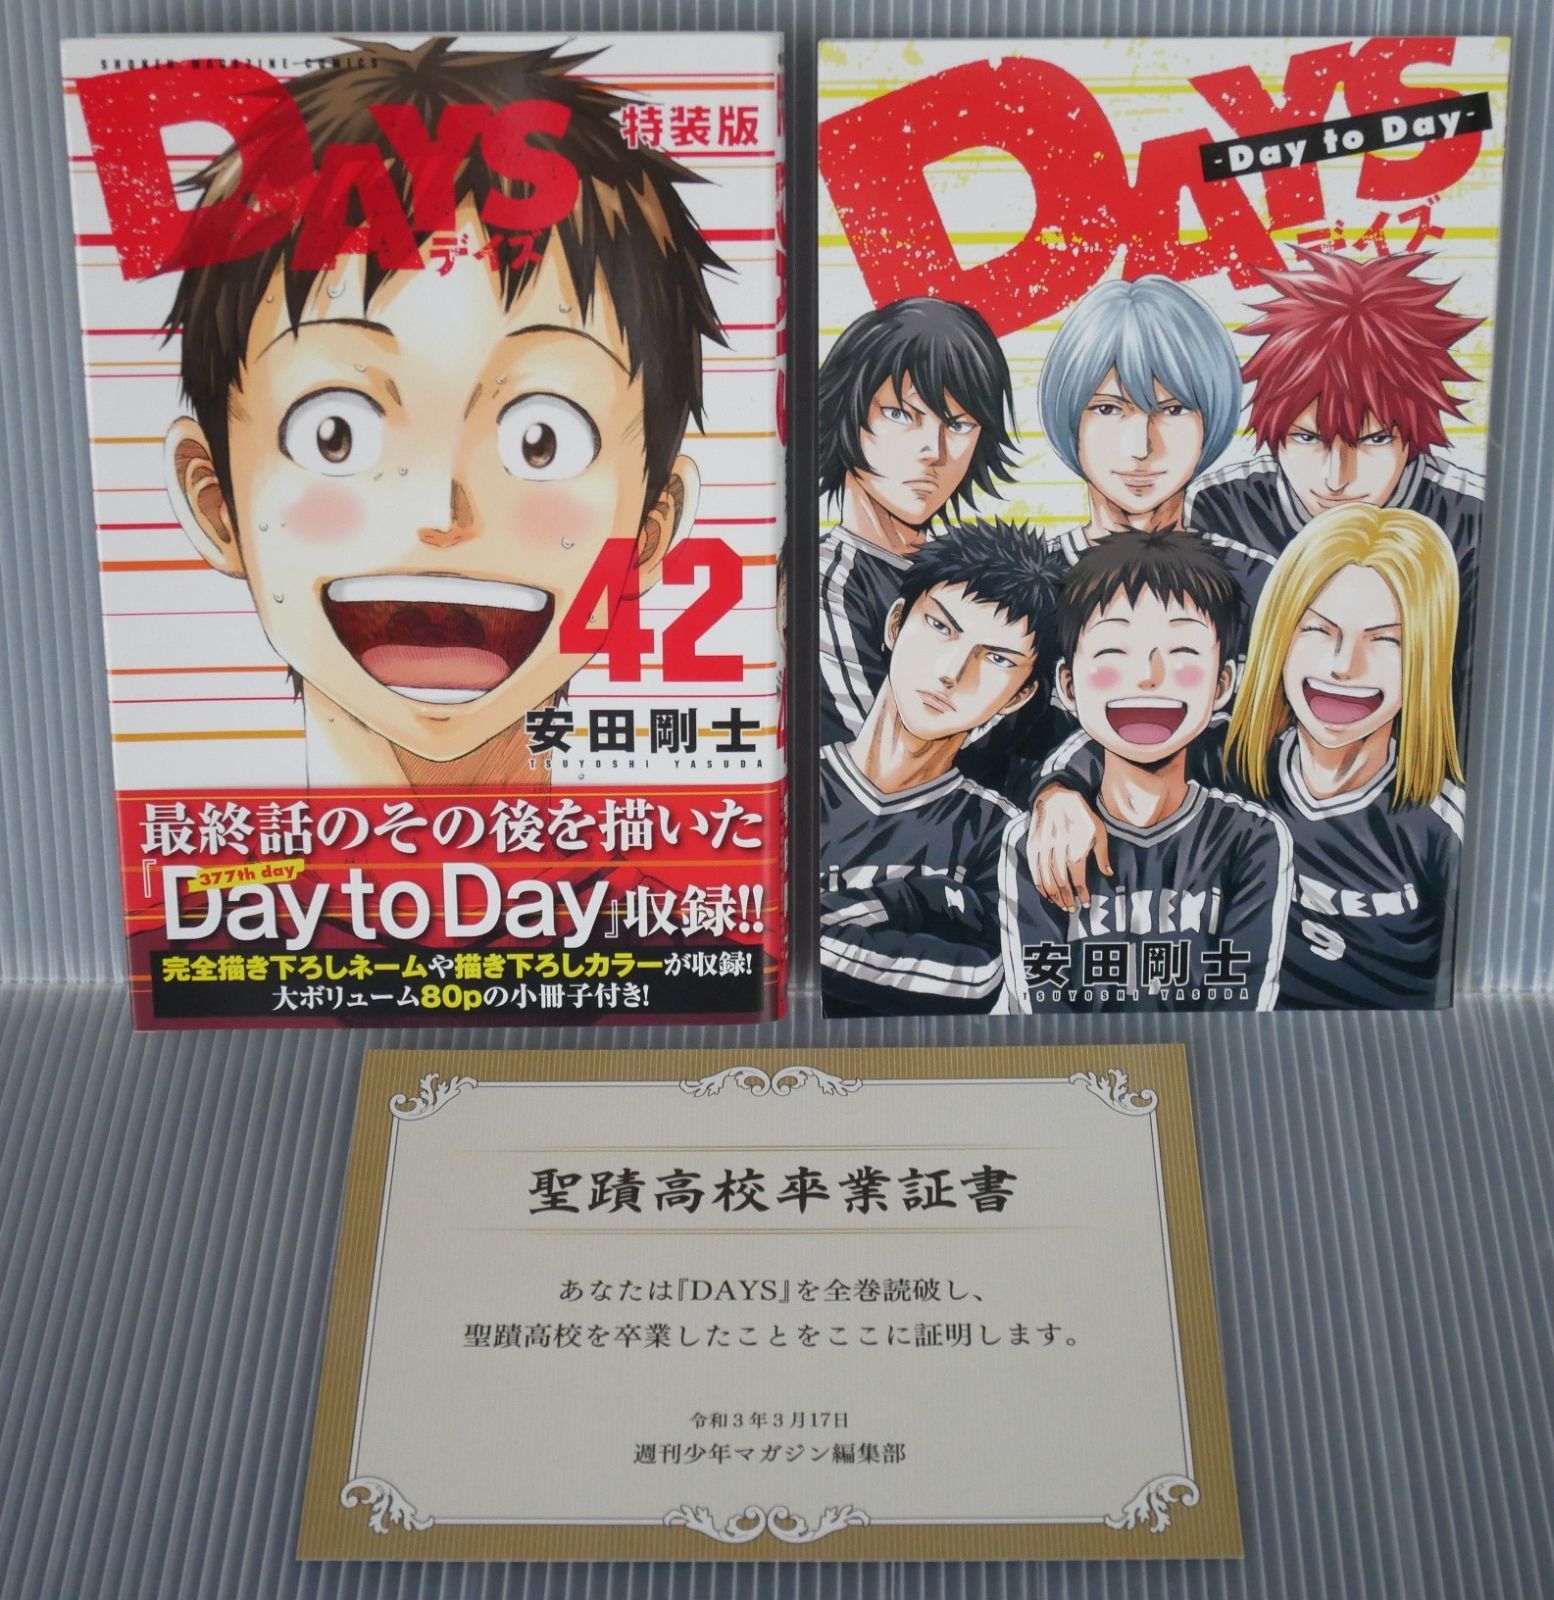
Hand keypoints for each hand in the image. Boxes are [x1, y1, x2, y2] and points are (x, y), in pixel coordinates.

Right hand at [1026, 786, 1111, 911]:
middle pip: (1061, 880)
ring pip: (1047, 876)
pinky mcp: (1033, 844)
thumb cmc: (1082, 815)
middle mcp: (1059, 847)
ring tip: (1060, 904)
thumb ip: (1102, 853)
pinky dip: (1039, 883)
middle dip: (1066, 898)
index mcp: (1076, 845)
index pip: (1077, 876)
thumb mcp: (1098, 830)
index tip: (1084, 904)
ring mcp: (1044, 846)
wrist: (1056, 796)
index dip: (1081, 893)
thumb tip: (1107, 874)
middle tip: (1071, 909)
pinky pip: (1034, 868)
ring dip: (1053, 894)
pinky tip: (1045, 893)